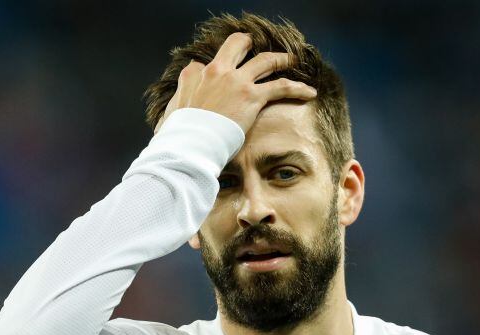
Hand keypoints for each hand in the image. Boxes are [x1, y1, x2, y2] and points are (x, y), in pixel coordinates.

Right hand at [154, 32, 316, 133]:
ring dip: (281, 59)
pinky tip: (309, 92)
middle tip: (258, 49)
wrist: (189, 144)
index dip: (213, 72)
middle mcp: (216, 71)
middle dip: (249, 44)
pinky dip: (298, 88)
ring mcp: (236, 81)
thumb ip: (177, 107)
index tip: (220, 80)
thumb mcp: (170, 116)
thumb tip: (174, 114)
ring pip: (265, 60)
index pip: (204, 64)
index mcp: (193, 75)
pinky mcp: (252, 96)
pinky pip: (281, 86)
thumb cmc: (178, 137)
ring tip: (292, 61)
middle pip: (236, 45)